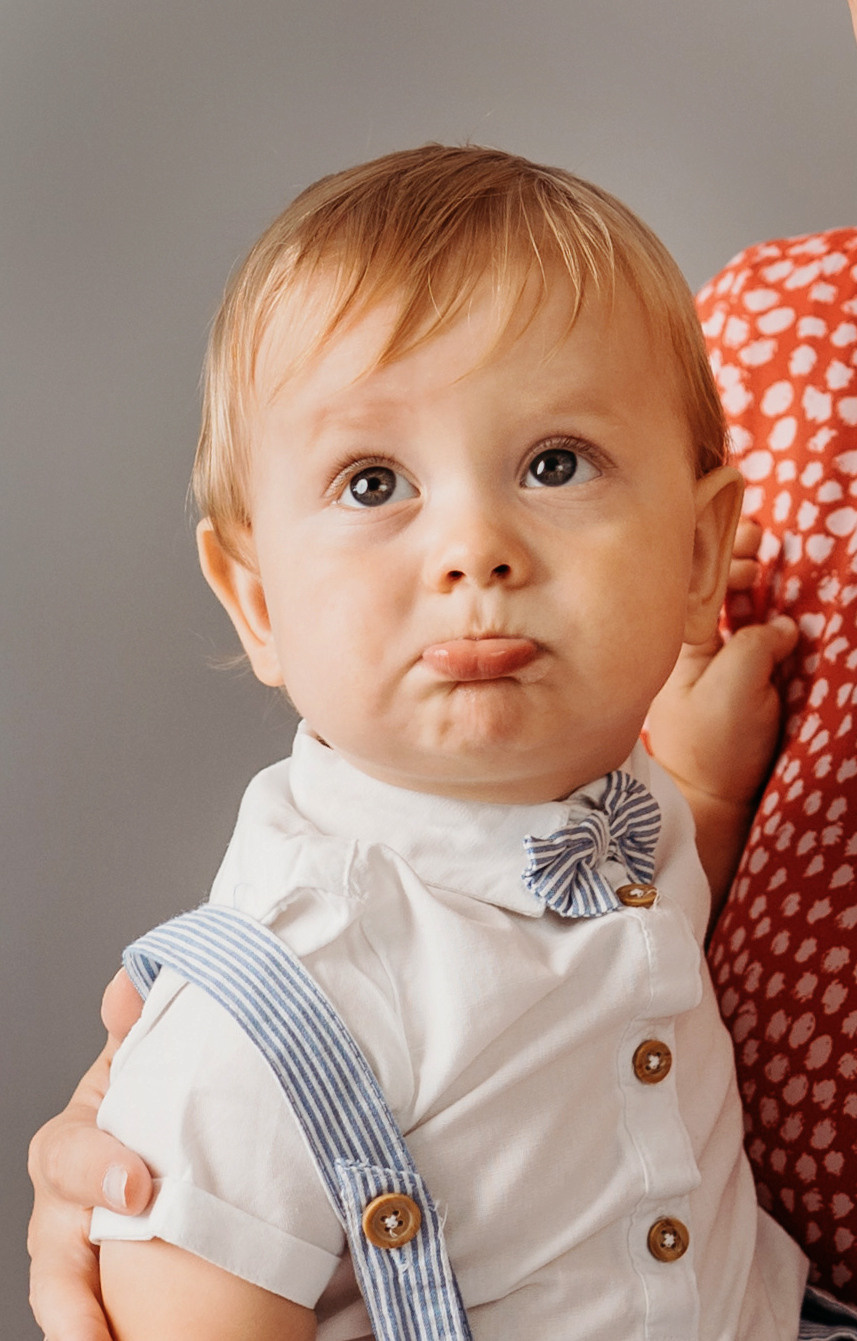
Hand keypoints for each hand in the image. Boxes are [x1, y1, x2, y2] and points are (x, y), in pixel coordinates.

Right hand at [28, 971, 148, 1340]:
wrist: (165, 1149)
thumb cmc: (147, 1107)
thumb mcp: (143, 1064)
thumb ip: (136, 1027)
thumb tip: (127, 986)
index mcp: (71, 1147)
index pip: (66, 1159)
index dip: (97, 1171)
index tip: (138, 1188)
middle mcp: (63, 1213)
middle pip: (52, 1260)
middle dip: (71, 1303)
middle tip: (93, 1335)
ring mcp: (76, 1262)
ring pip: (65, 1306)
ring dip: (79, 1334)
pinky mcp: (100, 1301)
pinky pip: (95, 1328)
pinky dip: (101, 1340)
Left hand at [647, 520, 798, 919]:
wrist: (717, 800)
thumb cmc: (714, 746)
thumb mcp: (731, 691)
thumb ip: (755, 647)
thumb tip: (784, 624)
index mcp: (681, 641)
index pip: (694, 581)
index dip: (718, 554)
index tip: (749, 548)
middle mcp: (702, 644)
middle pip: (718, 585)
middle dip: (740, 556)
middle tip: (762, 540)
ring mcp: (727, 659)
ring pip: (744, 605)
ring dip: (761, 580)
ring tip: (775, 556)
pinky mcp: (752, 678)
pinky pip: (765, 634)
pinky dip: (779, 613)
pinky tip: (790, 598)